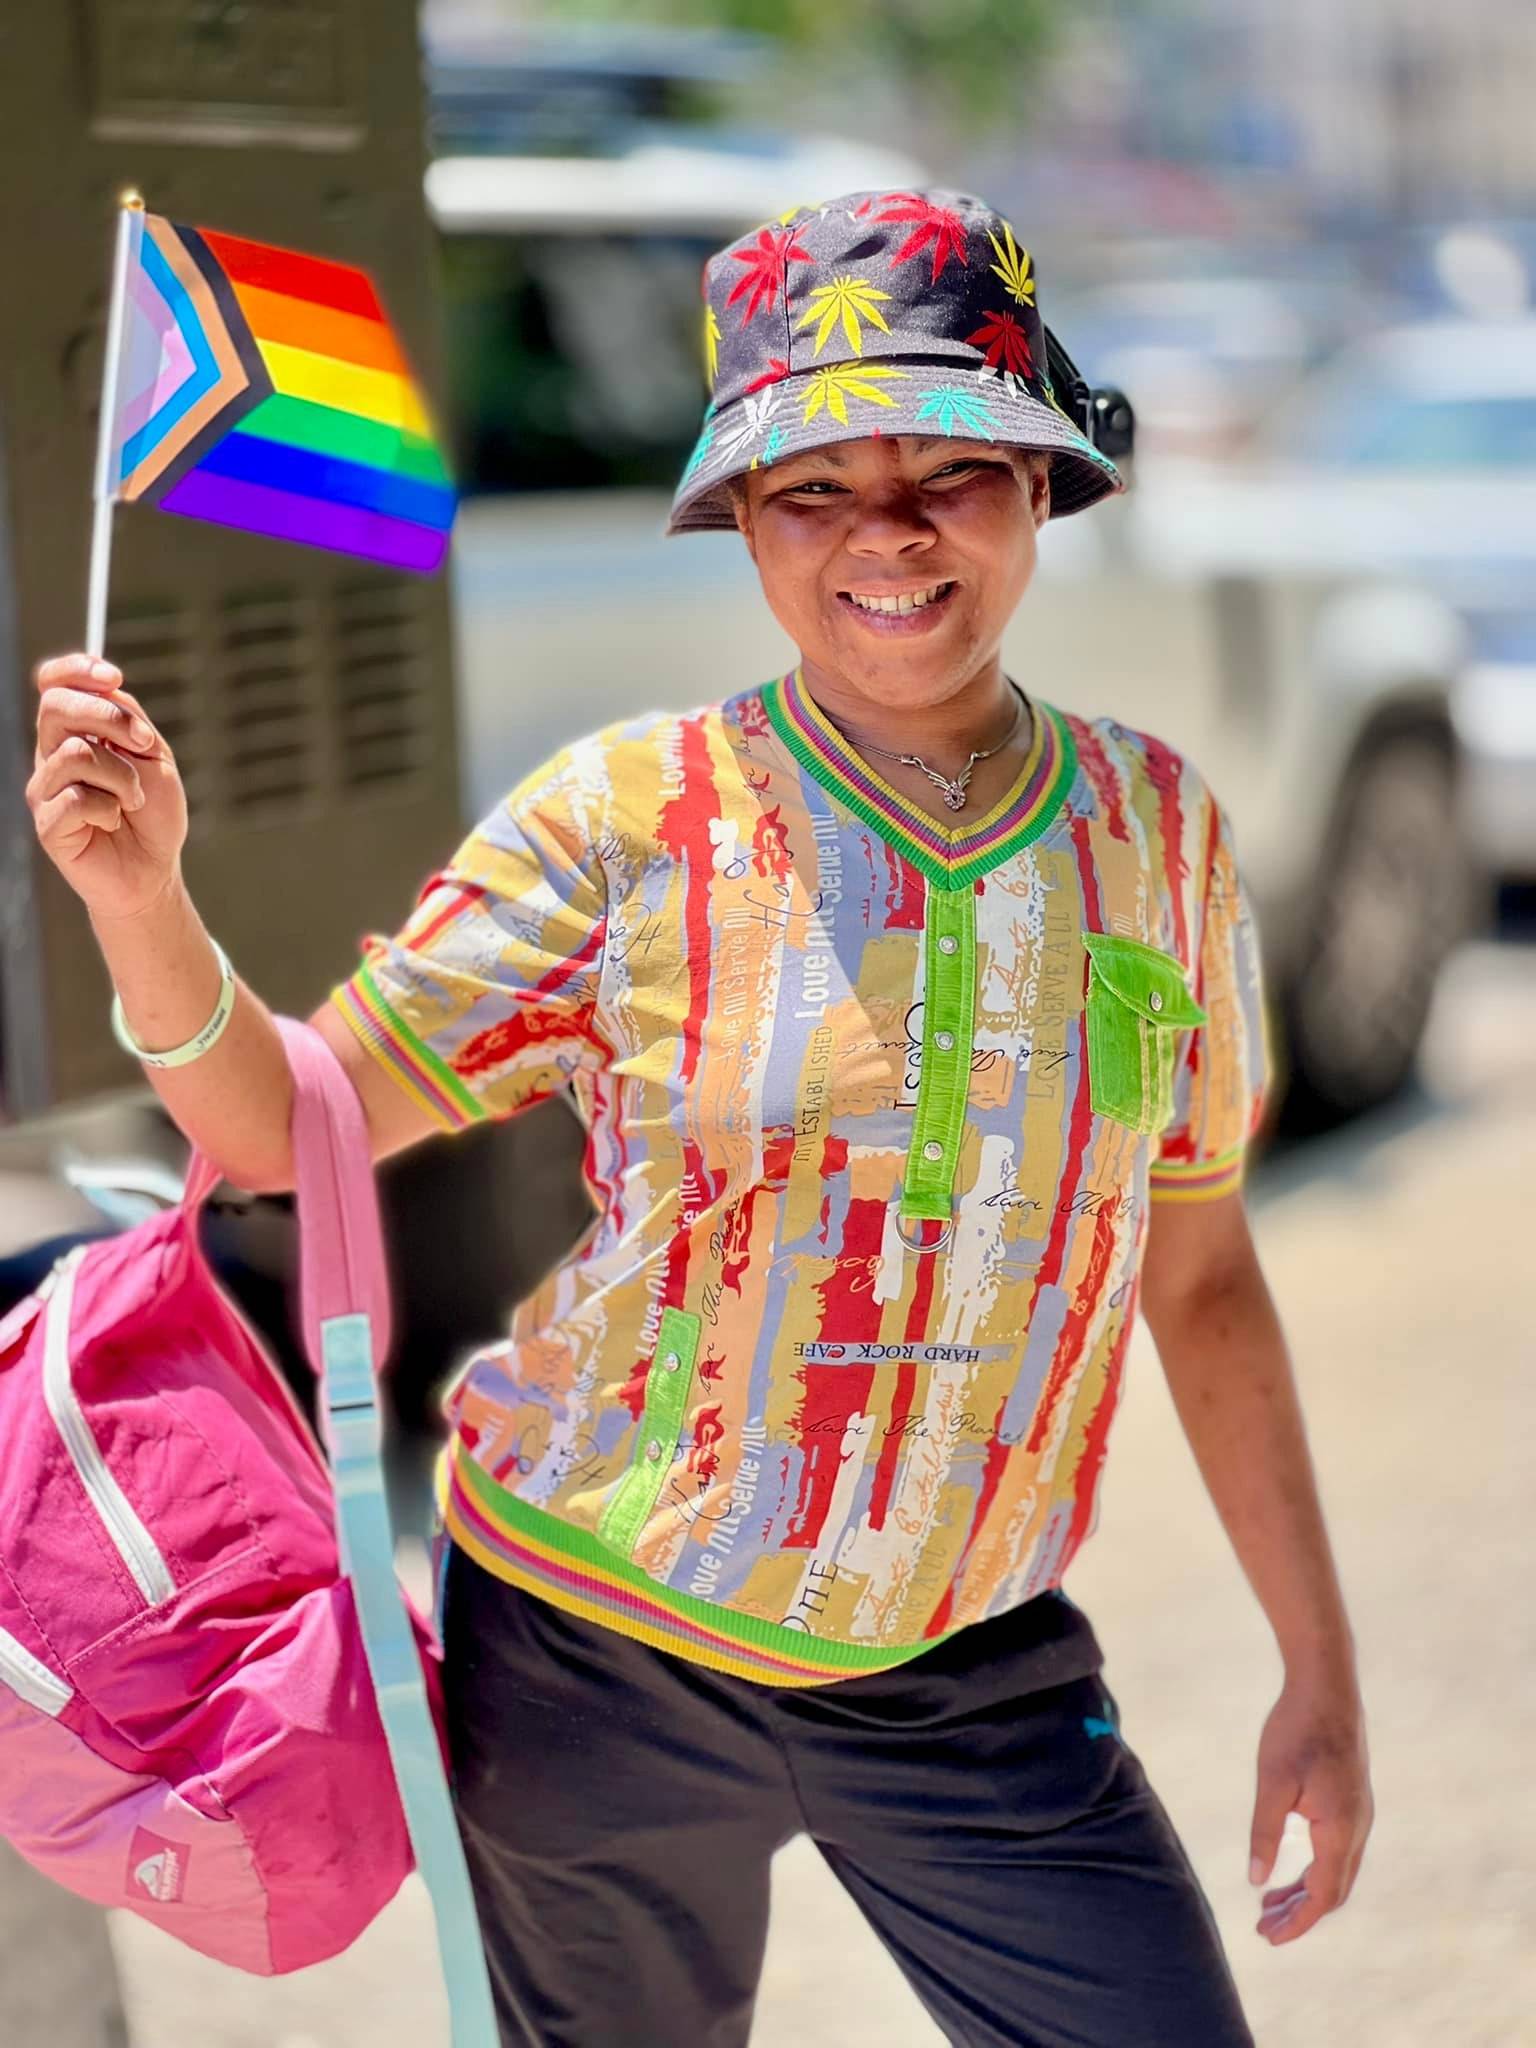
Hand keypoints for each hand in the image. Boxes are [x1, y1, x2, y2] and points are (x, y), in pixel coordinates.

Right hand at [27, 654, 188, 922]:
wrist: (155, 871)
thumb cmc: (154, 815)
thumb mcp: (153, 757)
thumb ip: (129, 719)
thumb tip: (108, 686)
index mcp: (75, 732)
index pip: (54, 684)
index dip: (75, 669)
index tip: (113, 675)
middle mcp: (52, 754)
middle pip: (55, 706)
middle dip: (108, 717)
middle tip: (144, 745)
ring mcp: (45, 789)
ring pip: (74, 753)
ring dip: (121, 776)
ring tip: (134, 801)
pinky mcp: (47, 823)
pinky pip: (74, 799)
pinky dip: (108, 809)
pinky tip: (113, 822)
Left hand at [1249, 1675, 1372, 1945]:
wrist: (1326, 1685)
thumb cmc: (1296, 1729)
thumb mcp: (1272, 1782)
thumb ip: (1265, 1833)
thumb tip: (1257, 1880)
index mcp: (1339, 1829)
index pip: (1322, 1896)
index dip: (1297, 1922)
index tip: (1268, 1937)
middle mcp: (1357, 1827)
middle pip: (1332, 1890)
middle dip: (1299, 1913)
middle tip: (1263, 1927)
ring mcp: (1359, 1814)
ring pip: (1337, 1871)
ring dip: (1306, 1892)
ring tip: (1270, 1903)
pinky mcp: (1352, 1800)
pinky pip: (1338, 1850)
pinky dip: (1315, 1868)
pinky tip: (1290, 1865)